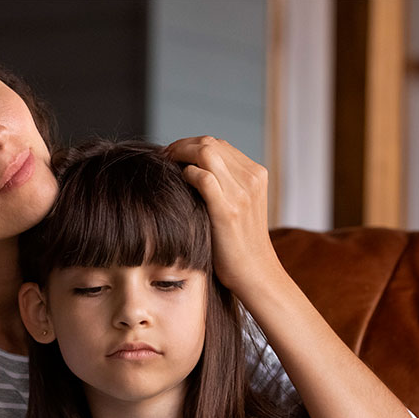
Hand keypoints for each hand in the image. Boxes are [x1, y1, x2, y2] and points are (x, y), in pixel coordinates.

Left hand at [164, 136, 280, 292]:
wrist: (255, 274)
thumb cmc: (240, 245)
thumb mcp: (240, 207)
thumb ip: (225, 185)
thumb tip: (190, 170)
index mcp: (256, 174)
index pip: (219, 145)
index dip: (191, 146)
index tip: (172, 156)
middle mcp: (251, 178)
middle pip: (210, 143)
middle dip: (181, 146)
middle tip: (162, 158)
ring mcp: (242, 192)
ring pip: (205, 152)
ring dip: (179, 155)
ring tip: (164, 166)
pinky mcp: (228, 210)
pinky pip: (201, 177)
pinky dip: (185, 174)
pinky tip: (176, 183)